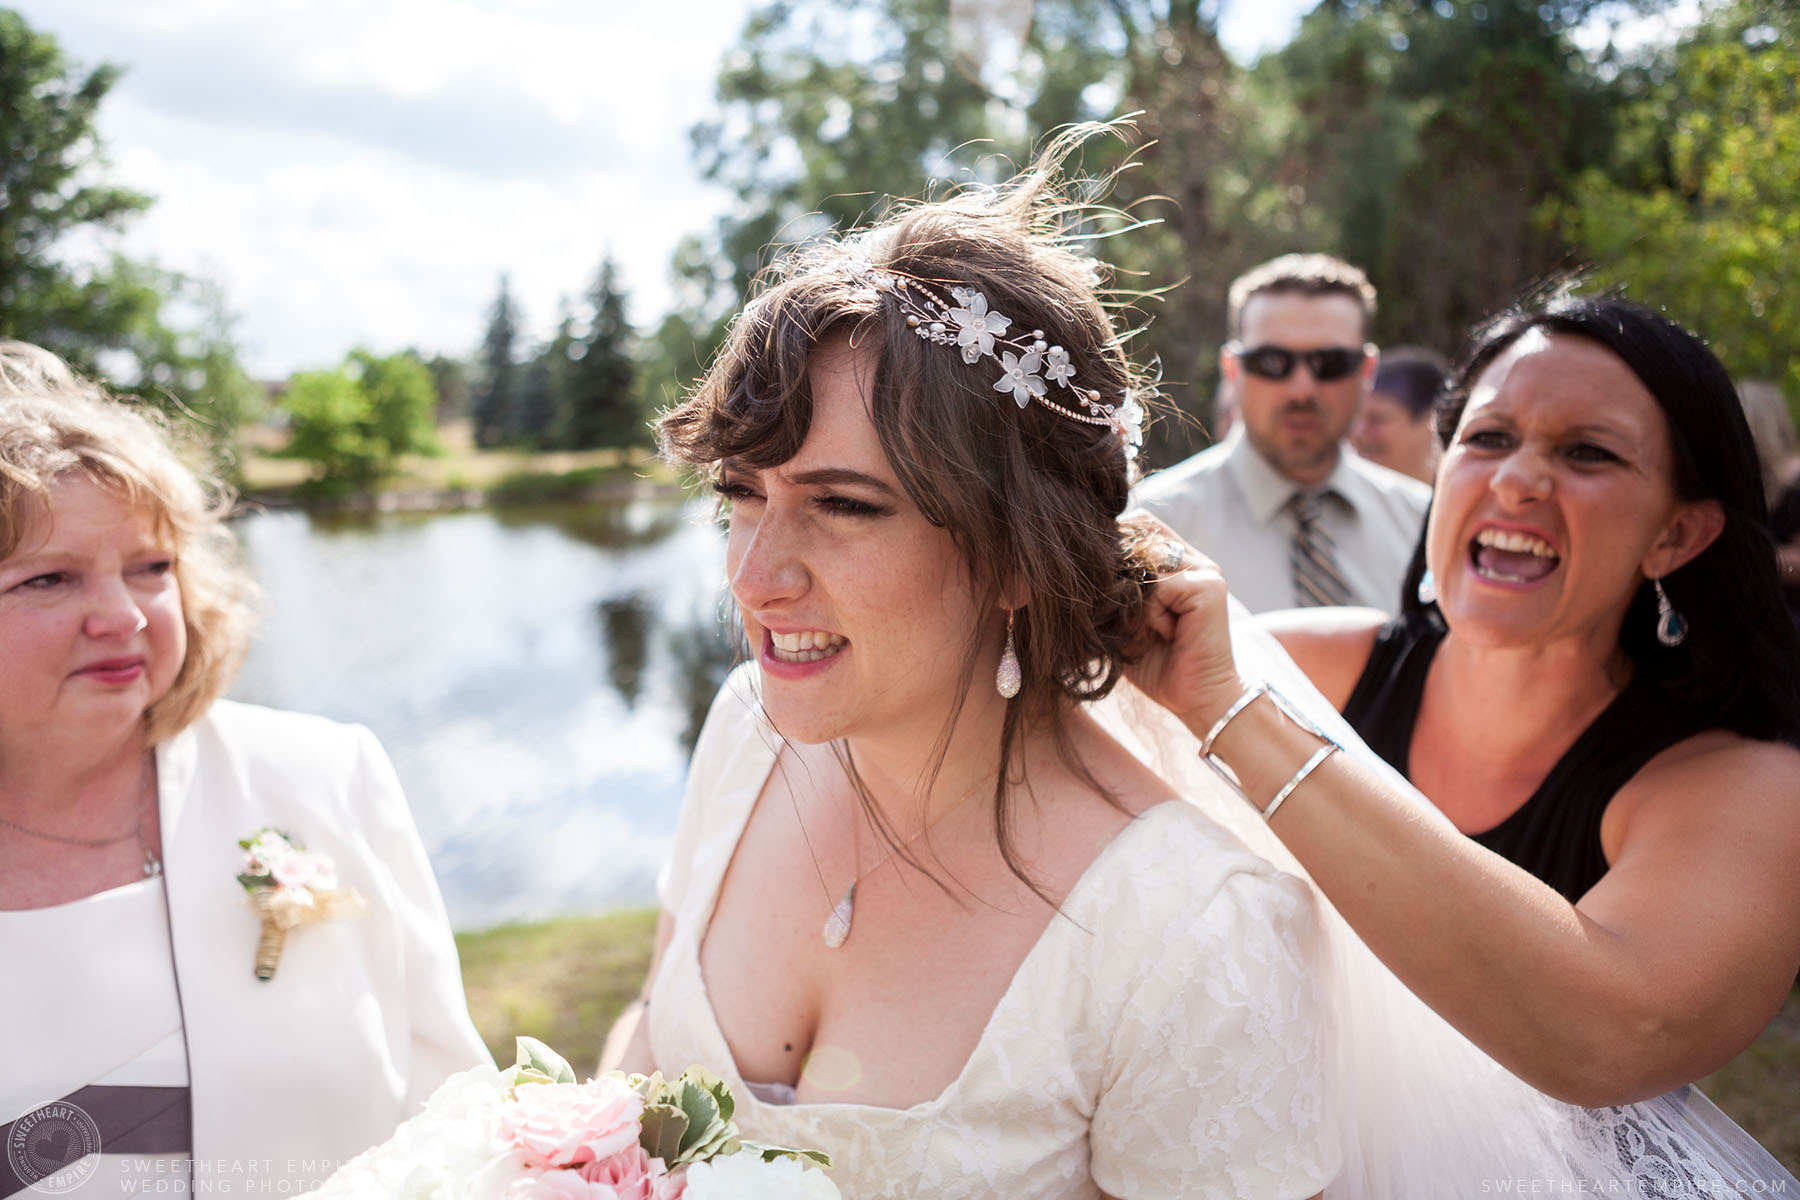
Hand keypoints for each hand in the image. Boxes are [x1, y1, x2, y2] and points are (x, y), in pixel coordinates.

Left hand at [1120, 514, 1248, 736]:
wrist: (1194, 699)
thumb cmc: (1156, 664)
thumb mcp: (1125, 620)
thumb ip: (1114, 589)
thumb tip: (1083, 563)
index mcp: (1177, 564)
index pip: (1140, 526)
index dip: (1115, 545)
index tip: (1101, 585)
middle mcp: (1193, 560)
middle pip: (1140, 536)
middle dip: (1119, 575)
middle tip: (1123, 618)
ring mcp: (1204, 570)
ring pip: (1146, 563)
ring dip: (1135, 601)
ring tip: (1146, 631)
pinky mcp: (1208, 586)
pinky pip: (1161, 587)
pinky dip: (1151, 615)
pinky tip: (1166, 635)